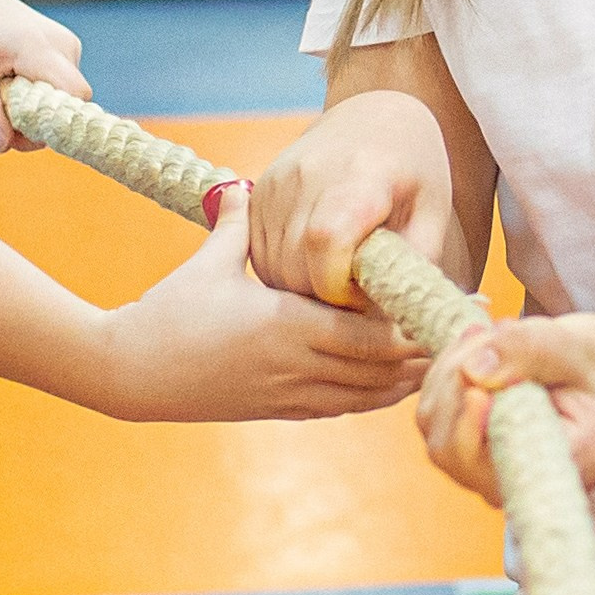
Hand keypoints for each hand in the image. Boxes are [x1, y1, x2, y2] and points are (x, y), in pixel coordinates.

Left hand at [0, 0, 88, 148]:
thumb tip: (1, 145)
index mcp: (39, 46)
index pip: (73, 97)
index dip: (54, 125)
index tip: (17, 134)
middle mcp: (64, 45)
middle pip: (68, 106)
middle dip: (35, 123)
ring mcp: (70, 48)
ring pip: (63, 102)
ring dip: (31, 110)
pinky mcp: (68, 54)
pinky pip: (59, 92)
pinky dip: (35, 98)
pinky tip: (11, 80)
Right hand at [104, 201, 427, 421]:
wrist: (129, 373)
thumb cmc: (167, 313)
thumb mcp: (208, 263)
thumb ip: (238, 224)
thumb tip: (245, 185)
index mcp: (286, 328)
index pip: (371, 337)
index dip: (416, 329)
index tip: (448, 310)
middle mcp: (295, 368)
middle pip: (382, 372)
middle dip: (426, 357)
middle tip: (465, 336)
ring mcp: (287, 394)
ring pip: (366, 396)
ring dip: (404, 379)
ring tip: (440, 358)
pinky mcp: (277, 409)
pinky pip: (341, 406)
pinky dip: (372, 394)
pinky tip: (392, 380)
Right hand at [249, 90, 455, 306]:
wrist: (373, 116)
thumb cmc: (413, 168)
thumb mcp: (432, 211)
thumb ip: (412, 262)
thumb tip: (392, 318)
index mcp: (358, 175)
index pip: (325, 240)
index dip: (339, 285)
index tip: (362, 296)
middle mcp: (306, 175)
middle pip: (295, 263)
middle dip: (323, 298)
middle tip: (355, 297)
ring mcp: (276, 183)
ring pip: (272, 266)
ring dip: (302, 291)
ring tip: (338, 284)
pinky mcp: (259, 192)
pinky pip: (260, 254)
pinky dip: (284, 275)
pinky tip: (314, 270)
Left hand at [418, 315, 594, 505]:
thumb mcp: (586, 345)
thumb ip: (531, 352)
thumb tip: (472, 368)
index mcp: (555, 468)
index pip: (484, 467)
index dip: (466, 425)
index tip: (476, 380)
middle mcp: (518, 480)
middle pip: (447, 446)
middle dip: (455, 380)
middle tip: (489, 332)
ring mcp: (493, 466)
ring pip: (435, 424)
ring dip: (451, 369)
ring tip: (493, 333)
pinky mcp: (478, 444)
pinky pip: (439, 410)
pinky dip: (451, 369)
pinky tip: (483, 341)